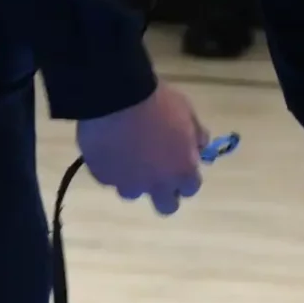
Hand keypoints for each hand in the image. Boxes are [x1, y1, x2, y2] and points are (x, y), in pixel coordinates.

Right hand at [76, 81, 208, 215]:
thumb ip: (196, 134)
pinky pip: (108, 177)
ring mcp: (128, 183)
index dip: (184, 178)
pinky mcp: (102, 177)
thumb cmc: (158, 102)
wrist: (117, 96)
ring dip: (133, 180)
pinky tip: (108, 147)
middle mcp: (157, 184)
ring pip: (132, 193)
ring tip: (126, 156)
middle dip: (163, 193)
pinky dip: (110, 167)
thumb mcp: (186, 111)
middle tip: (155, 173)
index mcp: (182, 170)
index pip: (190, 188)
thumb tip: (201, 147)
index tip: (178, 165)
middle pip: (166, 207)